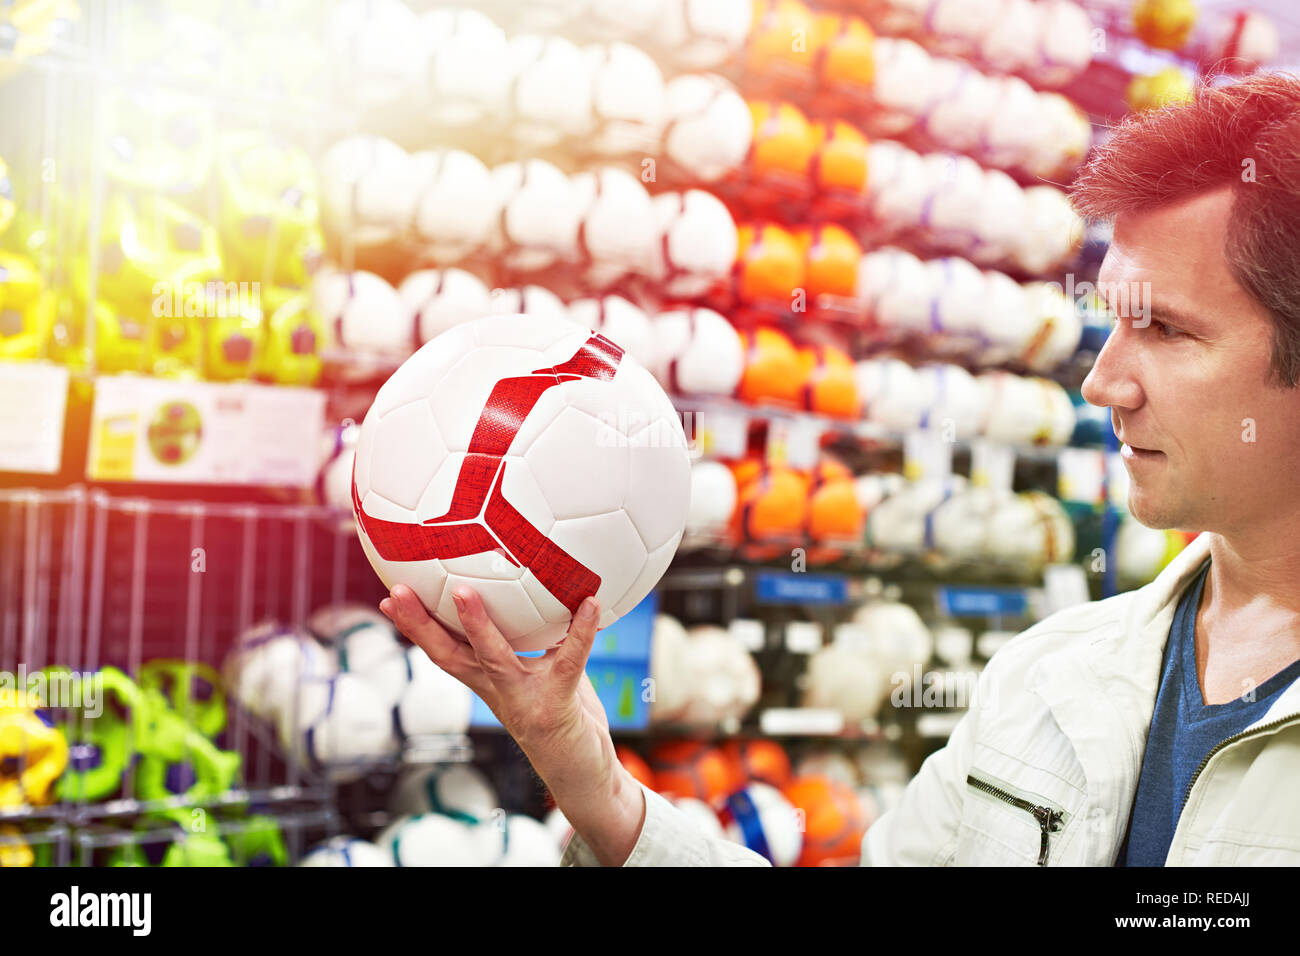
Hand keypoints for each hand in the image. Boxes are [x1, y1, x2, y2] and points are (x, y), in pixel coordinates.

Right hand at [379, 583, 644, 863]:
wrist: (583, 775)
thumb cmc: (562, 716)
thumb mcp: (541, 670)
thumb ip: (535, 638)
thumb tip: (541, 588)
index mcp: (489, 681)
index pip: (444, 649)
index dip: (416, 626)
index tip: (390, 597)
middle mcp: (498, 691)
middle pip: (449, 655)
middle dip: (421, 624)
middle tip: (399, 592)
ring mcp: (524, 700)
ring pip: (493, 659)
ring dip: (477, 627)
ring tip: (464, 593)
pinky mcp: (557, 707)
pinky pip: (569, 662)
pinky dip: (582, 632)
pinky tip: (591, 604)